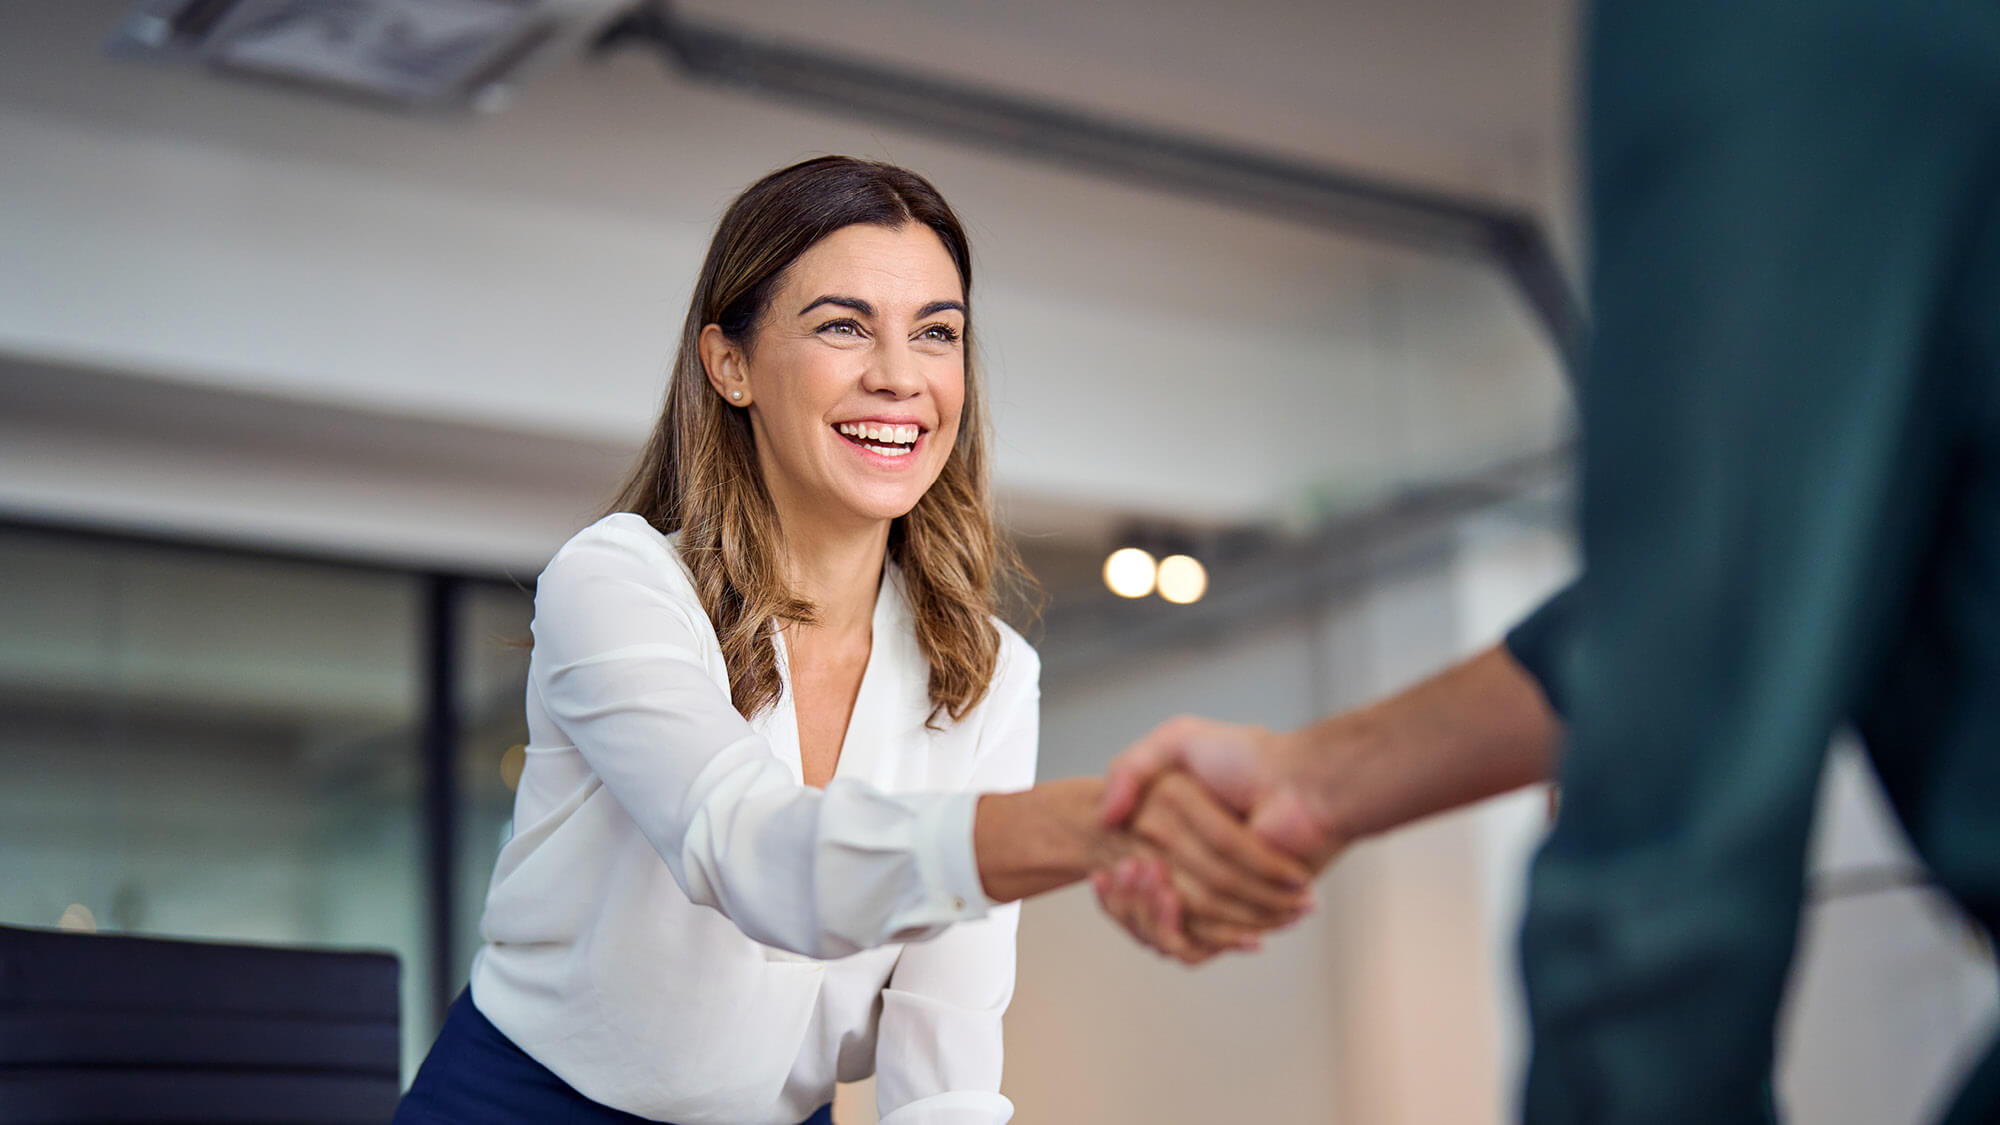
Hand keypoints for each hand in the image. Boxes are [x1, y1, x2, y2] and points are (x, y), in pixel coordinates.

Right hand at [1095, 717, 1344, 962]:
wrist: (1302, 786)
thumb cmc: (1248, 758)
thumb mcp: (1178, 740)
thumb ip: (1130, 767)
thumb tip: (1104, 816)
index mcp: (1174, 841)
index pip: (1126, 881)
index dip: (1111, 887)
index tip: (1105, 871)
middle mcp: (1192, 873)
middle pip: (1140, 911)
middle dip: (1127, 900)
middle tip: (1125, 870)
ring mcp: (1216, 898)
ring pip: (1161, 931)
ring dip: (1146, 913)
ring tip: (1152, 879)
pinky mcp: (1239, 920)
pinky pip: (1196, 946)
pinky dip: (1175, 931)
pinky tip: (1169, 897)